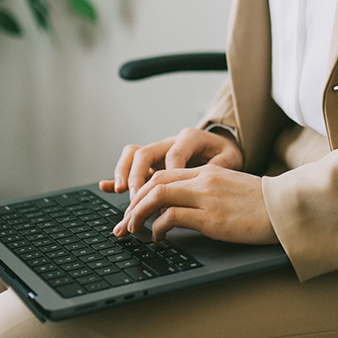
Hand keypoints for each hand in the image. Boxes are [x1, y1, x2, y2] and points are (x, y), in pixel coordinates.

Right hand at [99, 127, 242, 197]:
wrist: (220, 147)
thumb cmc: (224, 154)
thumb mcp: (230, 158)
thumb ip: (219, 166)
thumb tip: (205, 176)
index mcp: (189, 138)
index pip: (173, 156)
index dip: (169, 176)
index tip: (169, 198)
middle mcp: (169, 142)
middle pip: (145, 153)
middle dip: (138, 176)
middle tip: (137, 197)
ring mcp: (158, 152)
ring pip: (133, 156)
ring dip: (124, 174)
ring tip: (121, 192)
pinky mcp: (151, 163)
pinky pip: (129, 166)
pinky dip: (117, 177)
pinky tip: (106, 187)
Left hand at [112, 164, 277, 244]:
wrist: (290, 209)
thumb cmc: (264, 204)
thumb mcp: (231, 189)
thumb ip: (207, 191)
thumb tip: (181, 207)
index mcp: (207, 172)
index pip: (162, 174)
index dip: (142, 191)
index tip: (133, 208)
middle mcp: (203, 180)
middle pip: (153, 183)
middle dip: (132, 204)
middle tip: (123, 223)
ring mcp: (206, 198)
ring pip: (156, 197)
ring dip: (138, 214)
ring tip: (132, 230)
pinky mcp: (211, 218)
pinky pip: (171, 218)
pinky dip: (158, 228)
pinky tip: (157, 238)